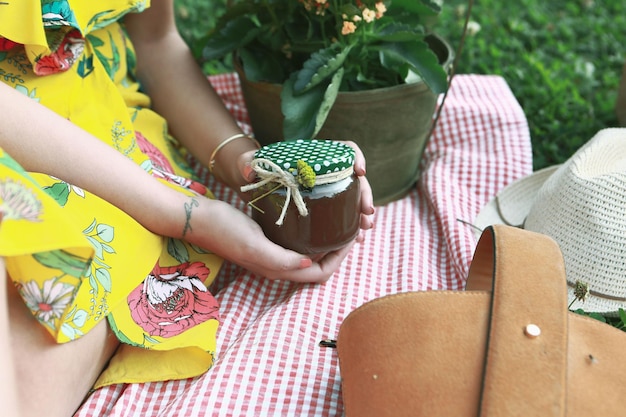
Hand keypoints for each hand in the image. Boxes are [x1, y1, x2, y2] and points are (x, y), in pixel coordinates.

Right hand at [186, 198, 351, 282]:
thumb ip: (279, 258)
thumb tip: (309, 262)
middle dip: (338, 253)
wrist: (198, 218)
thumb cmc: (224, 229)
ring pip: (310, 255)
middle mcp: (278, 265)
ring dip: (327, 244)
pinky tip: (316, 220)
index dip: (339, 260)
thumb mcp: (253, 243)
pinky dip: (313, 235)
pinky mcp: (268, 241)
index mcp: (278, 269)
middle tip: (350, 230)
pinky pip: (298, 244)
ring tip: (339, 224)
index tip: (350, 238)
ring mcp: (273, 254)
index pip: (320, 273)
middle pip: (318, 267)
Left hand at [236, 140, 374, 233]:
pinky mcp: (320, 203)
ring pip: (352, 197)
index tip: (360, 172)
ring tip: (364, 228)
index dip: (356, 157)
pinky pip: (343, 212)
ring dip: (361, 212)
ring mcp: (324, 187)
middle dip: (365, 194)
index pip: (345, 148)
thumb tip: (249, 170)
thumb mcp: (247, 163)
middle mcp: (324, 169)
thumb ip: (246, 162)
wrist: (247, 181)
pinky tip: (355, 238)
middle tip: (366, 212)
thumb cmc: (249, 168)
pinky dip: (350, 224)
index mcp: (313, 154)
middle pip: (354, 178)